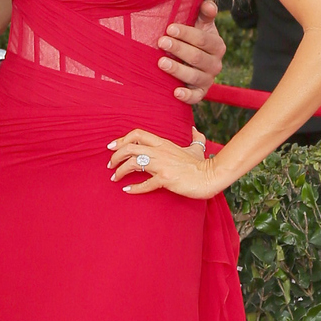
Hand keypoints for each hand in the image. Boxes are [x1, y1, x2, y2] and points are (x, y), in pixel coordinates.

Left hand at [108, 129, 222, 199]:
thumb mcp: (198, 148)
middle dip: (116, 156)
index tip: (112, 147)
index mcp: (164, 143)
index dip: (121, 139)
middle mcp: (160, 152)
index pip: (137, 134)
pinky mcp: (165, 179)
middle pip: (130, 147)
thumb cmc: (202, 165)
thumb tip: (194, 130)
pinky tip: (127, 190)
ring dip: (120, 171)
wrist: (210, 177)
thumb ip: (195, 137)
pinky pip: (145, 183)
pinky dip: (133, 187)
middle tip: (110, 165)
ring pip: (133, 163)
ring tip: (115, 177)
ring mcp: (162, 165)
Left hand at [159, 0, 224, 101]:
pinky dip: (186, 96)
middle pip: (197, 57)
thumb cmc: (193, 38)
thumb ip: (205, 14)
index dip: (186, 33)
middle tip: (161, 42)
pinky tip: (175, 92)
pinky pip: (196, 97)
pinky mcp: (200, 93)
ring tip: (161, 63)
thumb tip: (208, 4)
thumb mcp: (201, 24)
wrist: (193, 61)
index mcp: (217, 45)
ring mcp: (208, 79)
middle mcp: (216, 64)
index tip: (169, 28)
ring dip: (177, 69)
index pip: (202, 39)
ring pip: (194, 76)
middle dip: (178, 49)